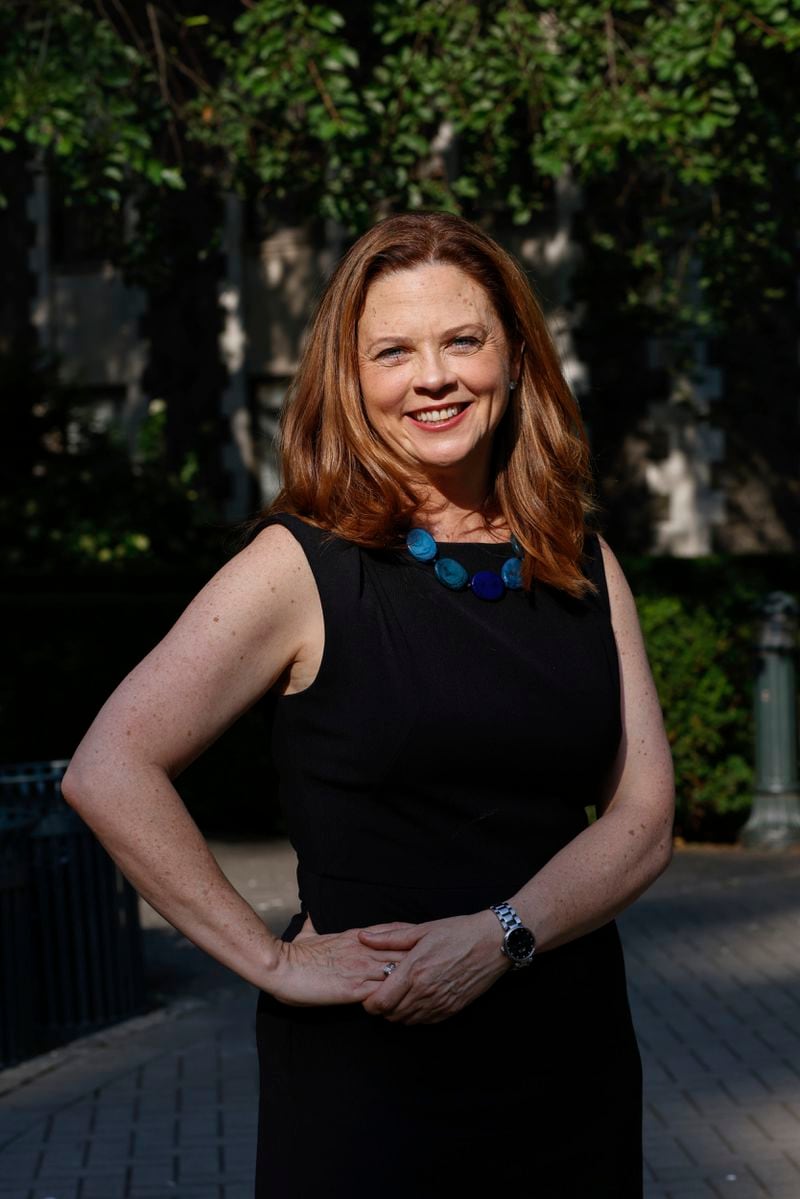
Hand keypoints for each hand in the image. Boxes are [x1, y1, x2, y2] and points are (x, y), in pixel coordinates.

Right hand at [266, 914, 411, 1006]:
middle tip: (434, 967)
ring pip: (398, 971)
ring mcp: (360, 969)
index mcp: (355, 936)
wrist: (281, 967)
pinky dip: (395, 999)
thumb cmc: (294, 952)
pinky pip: (384, 994)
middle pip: (403, 951)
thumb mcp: (307, 932)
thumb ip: (314, 923)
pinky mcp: (354, 989)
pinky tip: (404, 1007)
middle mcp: (363, 950)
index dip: (411, 938)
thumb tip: (311, 914)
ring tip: (424, 989)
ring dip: (411, 981)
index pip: (393, 932)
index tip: (424, 943)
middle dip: (419, 959)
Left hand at [357, 910, 507, 1024]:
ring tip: (400, 996)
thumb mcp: (421, 930)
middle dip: (382, 1008)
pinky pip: (425, 1021)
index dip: (369, 1003)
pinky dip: (416, 1015)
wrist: (492, 943)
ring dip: (398, 1013)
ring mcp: (439, 1002)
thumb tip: (363, 937)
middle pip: (391, 1014)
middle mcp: (425, 991)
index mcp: (414, 971)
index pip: (381, 1002)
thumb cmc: (457, 932)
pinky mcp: (452, 1009)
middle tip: (383, 994)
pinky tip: (417, 1000)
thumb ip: (389, 938)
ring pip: (407, 1020)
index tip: (369, 996)